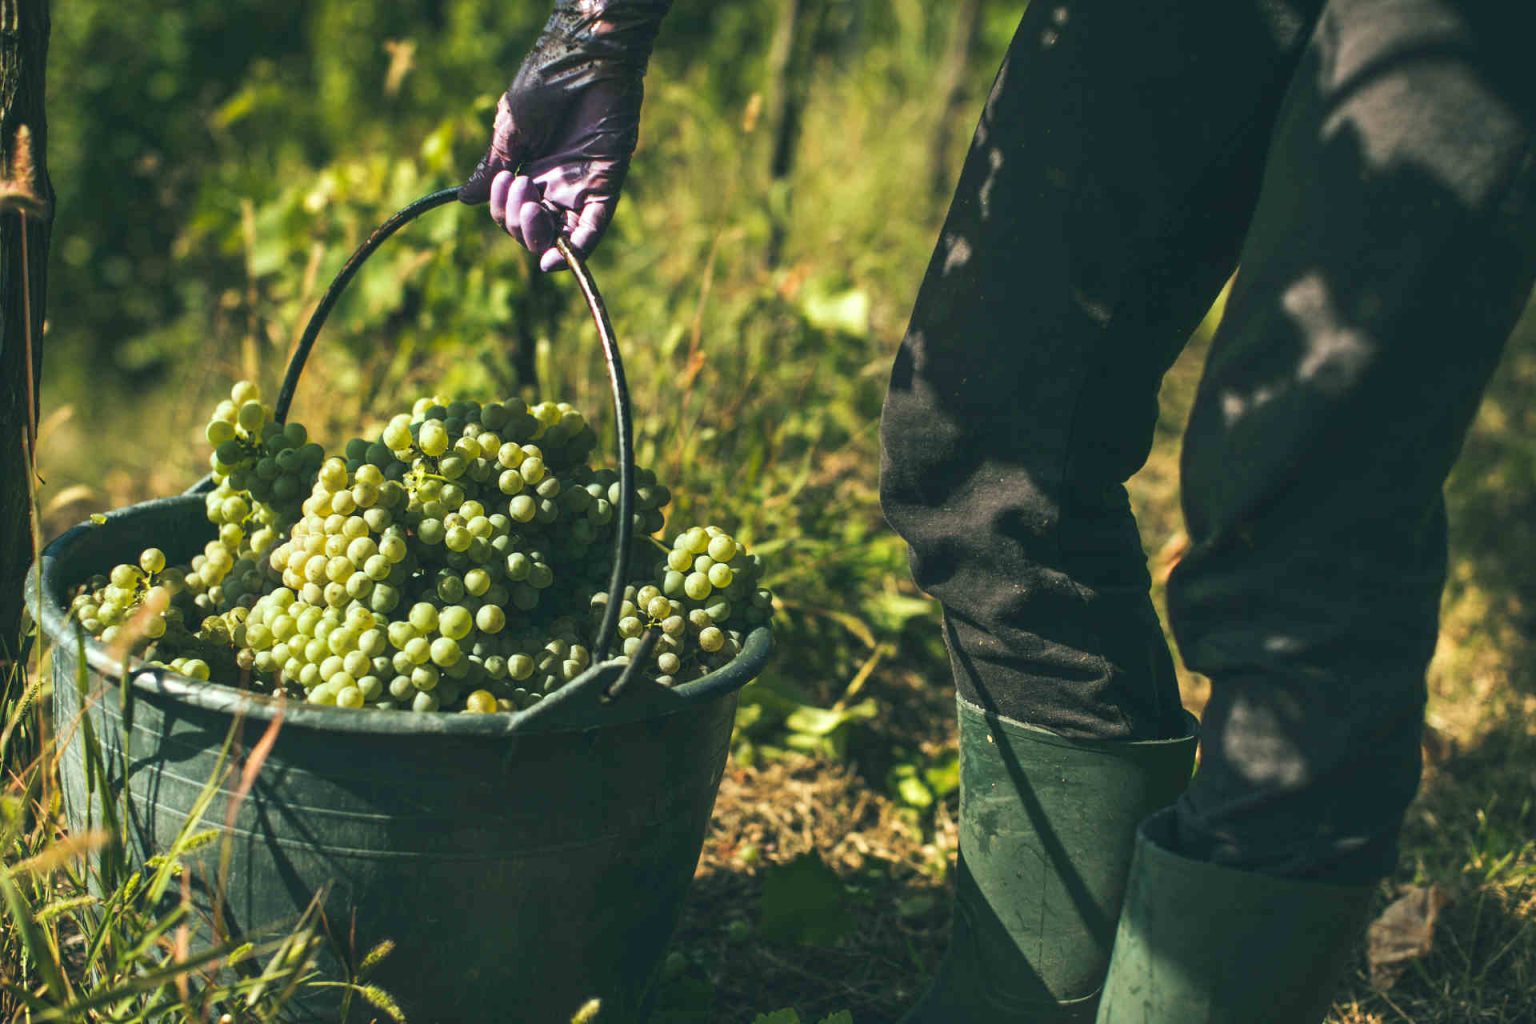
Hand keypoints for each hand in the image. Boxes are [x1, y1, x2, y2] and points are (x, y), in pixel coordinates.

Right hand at [460, 1, 669, 270]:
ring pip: (558, 237)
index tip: (501, 179)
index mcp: (532, 172)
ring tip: (532, 205)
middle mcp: (556, 186)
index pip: (511, 214)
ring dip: (538, 234)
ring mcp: (582, 188)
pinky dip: (577, 249)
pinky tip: (554, 259)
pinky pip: (593, 228)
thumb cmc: (544, 84)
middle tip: (519, 183)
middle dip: (515, 219)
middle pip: (532, 230)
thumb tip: (464, 200)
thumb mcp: (510, 132)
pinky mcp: (607, 186)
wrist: (583, 59)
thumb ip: (493, 168)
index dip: (501, 210)